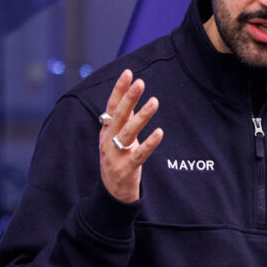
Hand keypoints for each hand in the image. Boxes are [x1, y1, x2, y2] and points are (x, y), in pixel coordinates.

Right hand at [99, 69, 163, 202]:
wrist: (111, 193)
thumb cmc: (117, 159)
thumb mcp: (115, 138)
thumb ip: (122, 119)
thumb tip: (129, 95)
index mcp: (105, 131)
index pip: (111, 106)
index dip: (119, 90)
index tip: (128, 73)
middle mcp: (108, 141)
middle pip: (119, 116)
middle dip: (129, 98)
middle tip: (140, 82)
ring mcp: (116, 155)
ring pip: (129, 132)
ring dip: (142, 116)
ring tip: (154, 101)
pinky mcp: (127, 168)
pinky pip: (140, 154)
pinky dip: (150, 143)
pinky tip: (160, 132)